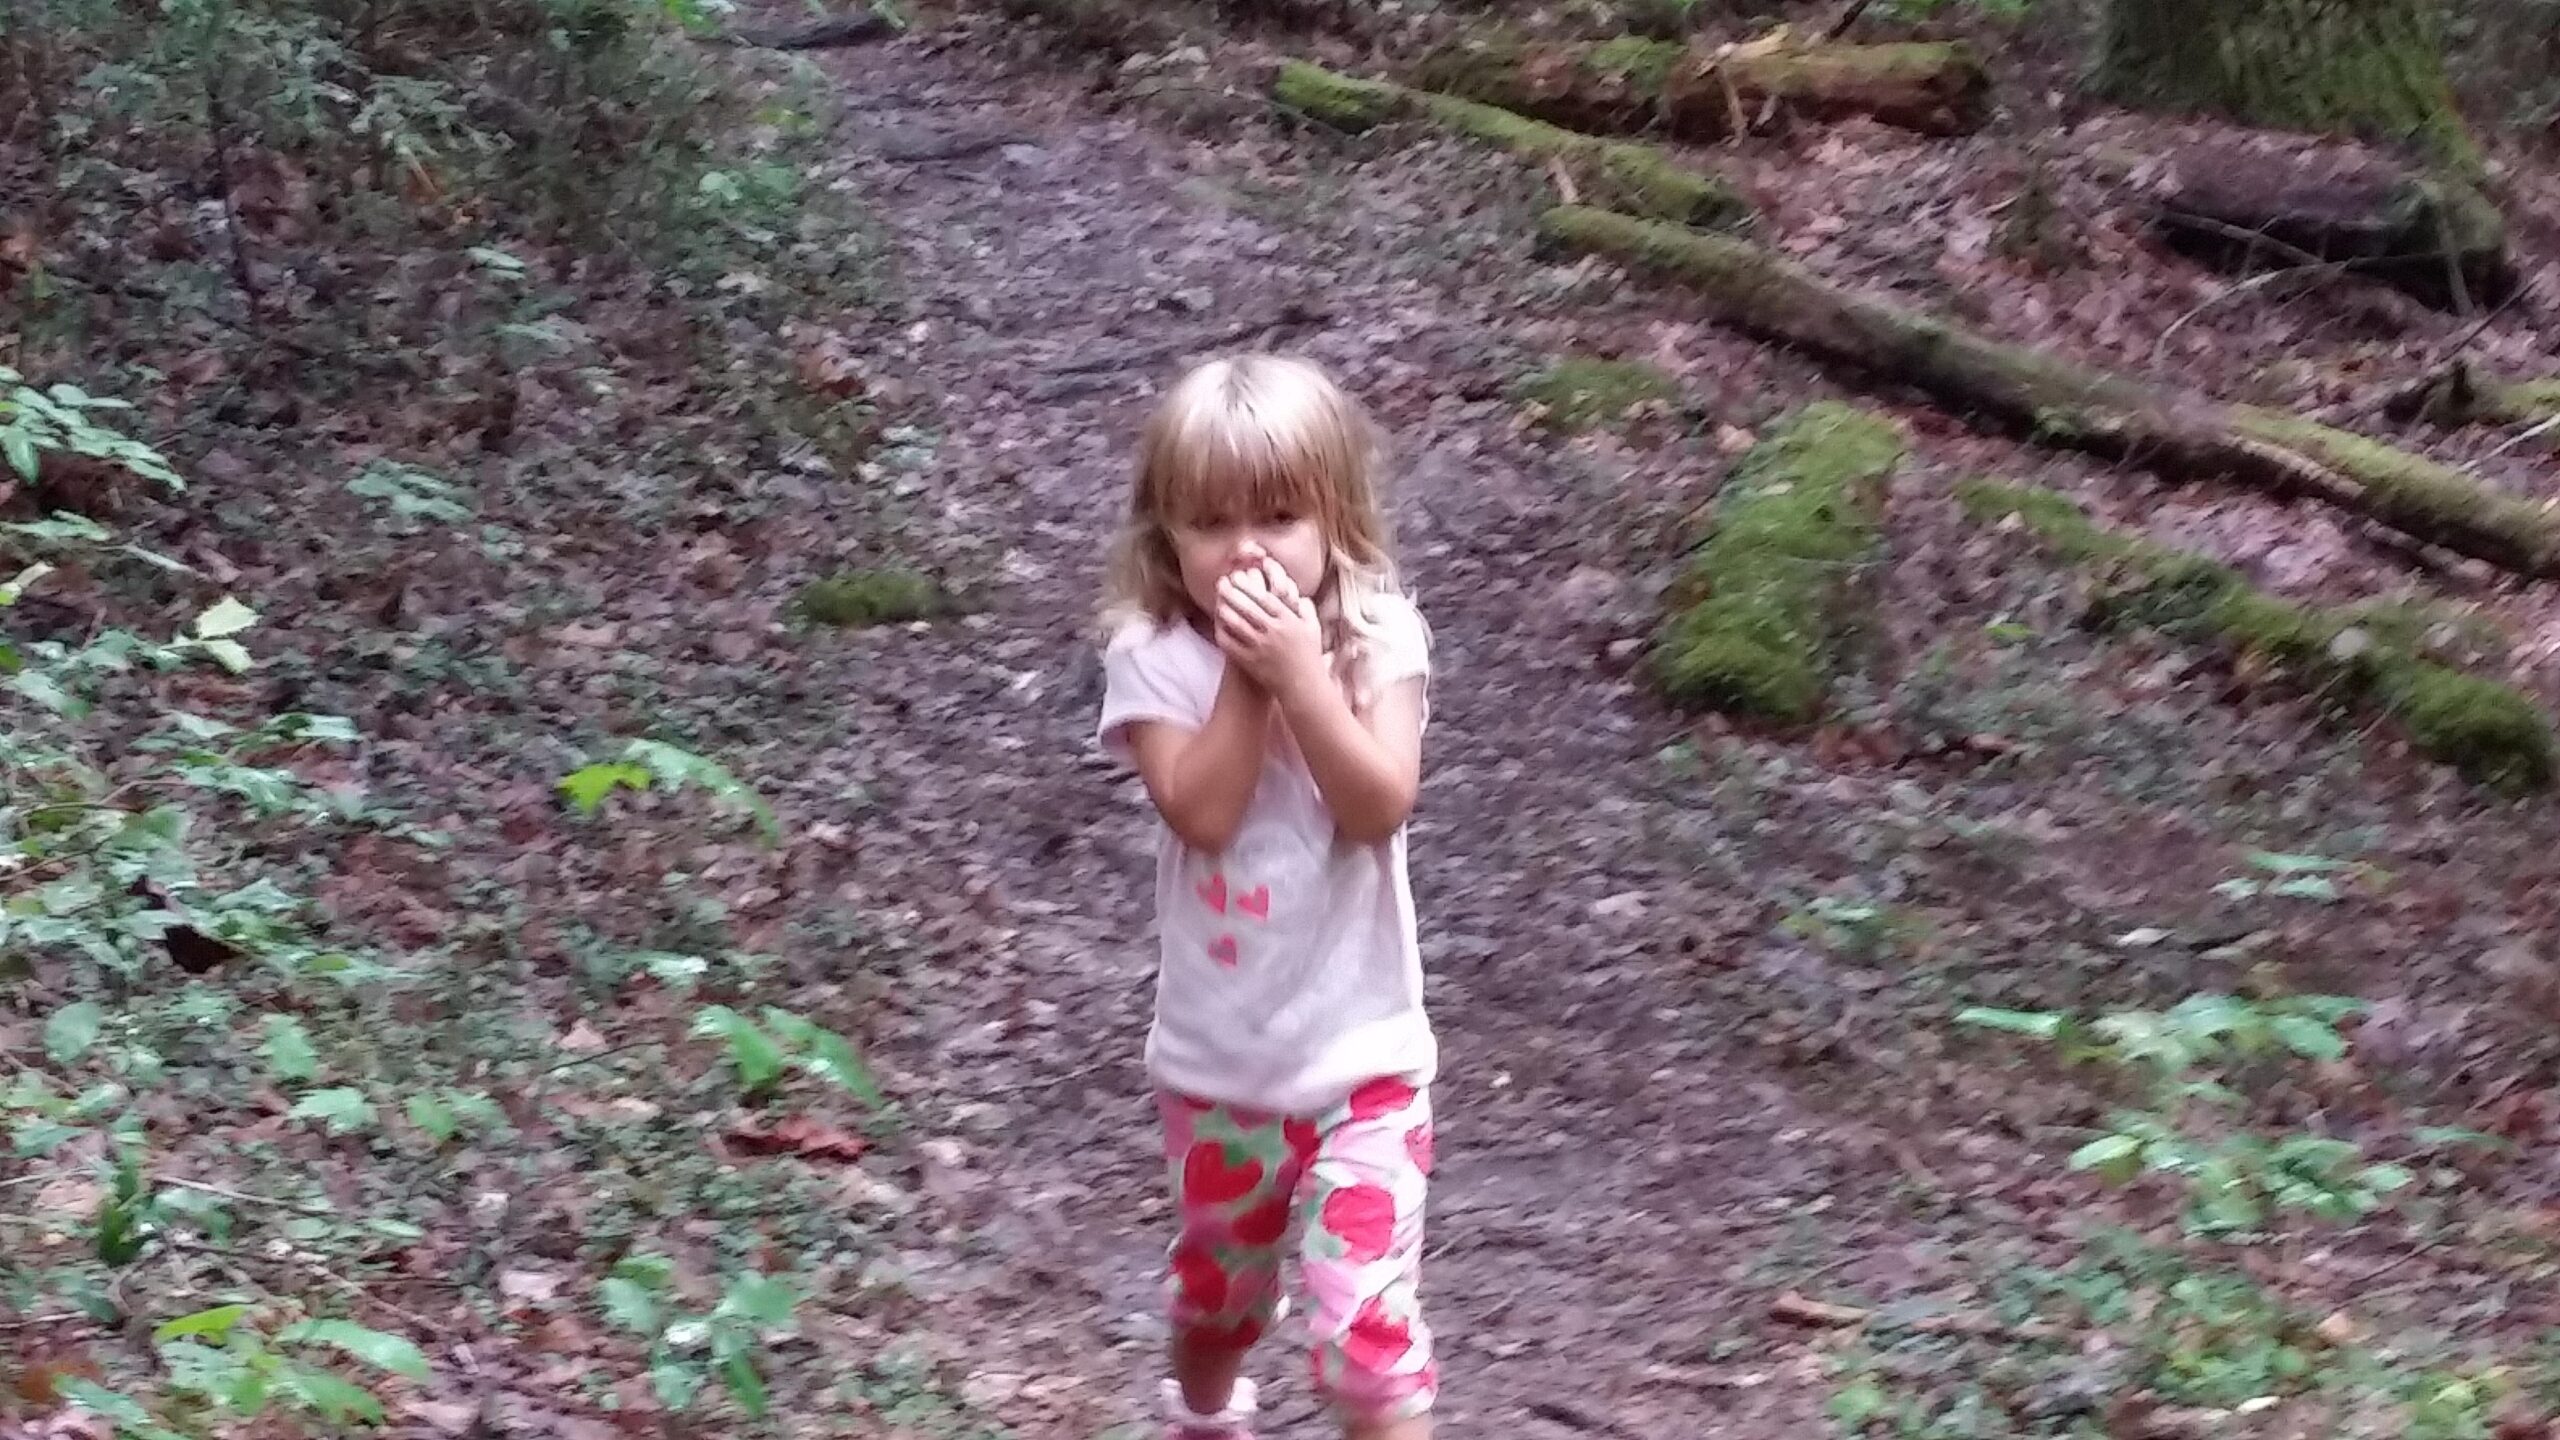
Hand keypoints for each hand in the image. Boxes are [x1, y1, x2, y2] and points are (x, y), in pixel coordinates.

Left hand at [1215, 565, 1325, 701]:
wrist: (1304, 687)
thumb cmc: (1310, 657)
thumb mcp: (1314, 629)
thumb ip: (1306, 609)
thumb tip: (1298, 594)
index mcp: (1288, 620)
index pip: (1264, 597)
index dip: (1249, 585)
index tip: (1238, 576)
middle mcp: (1273, 631)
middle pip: (1248, 607)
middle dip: (1232, 592)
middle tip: (1221, 582)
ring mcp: (1260, 647)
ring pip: (1237, 623)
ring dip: (1225, 609)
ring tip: (1218, 600)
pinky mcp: (1251, 661)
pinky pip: (1232, 644)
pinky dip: (1223, 632)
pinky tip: (1218, 625)